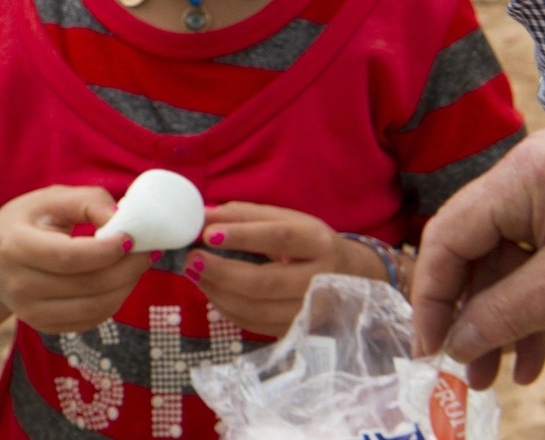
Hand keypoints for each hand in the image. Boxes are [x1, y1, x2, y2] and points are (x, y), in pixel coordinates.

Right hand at [0, 185, 151, 333]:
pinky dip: (115, 300)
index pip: (68, 257)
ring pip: (94, 307)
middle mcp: (18, 285)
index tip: (131, 238)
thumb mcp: (51, 198)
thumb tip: (122, 218)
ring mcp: (30, 312)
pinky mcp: (45, 326)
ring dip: (126, 285)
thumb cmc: (28, 222)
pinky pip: (91, 320)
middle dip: (127, 268)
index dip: (106, 250)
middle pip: (86, 285)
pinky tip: (122, 280)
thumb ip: (88, 201)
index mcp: (15, 246)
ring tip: (139, 263)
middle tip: (148, 250)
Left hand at [182, 202, 374, 336]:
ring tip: (195, 273)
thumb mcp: (288, 220)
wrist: (351, 277)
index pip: (278, 238)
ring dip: (217, 292)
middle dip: (221, 272)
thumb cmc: (311, 243)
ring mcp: (307, 311)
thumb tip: (203, 214)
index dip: (242, 236)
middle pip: (264, 282)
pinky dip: (226, 308)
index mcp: (318, 242)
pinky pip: (253, 324)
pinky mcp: (296, 330)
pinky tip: (212, 291)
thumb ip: (245, 216)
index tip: (207, 233)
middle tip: (192, 259)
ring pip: (254, 309)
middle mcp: (318, 279)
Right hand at [411, 129, 544, 388]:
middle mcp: (527, 181)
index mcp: (519, 178)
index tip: (428, 347)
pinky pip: (539, 263)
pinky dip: (533, 309)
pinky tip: (531, 360)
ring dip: (500, 320)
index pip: (448, 233)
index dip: (431, 294)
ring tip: (493, 378)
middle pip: (476, 250)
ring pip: (507, 262)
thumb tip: (457, 345)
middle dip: (469, 315)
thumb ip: (507, 312)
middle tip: (461, 370)